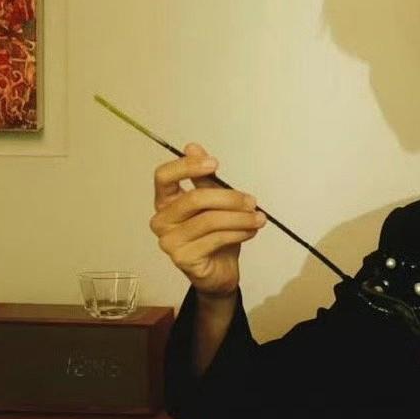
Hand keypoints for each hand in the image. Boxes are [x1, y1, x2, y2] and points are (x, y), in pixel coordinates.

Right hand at [150, 142, 266, 298]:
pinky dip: (238, 233)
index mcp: (166, 202)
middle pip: (195, 199)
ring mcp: (169, 242)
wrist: (219, 272)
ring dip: (240, 217)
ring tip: (258, 218)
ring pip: (209, 220)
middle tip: (252, 200)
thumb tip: (192, 146)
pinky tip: (251, 231)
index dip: (187, 166)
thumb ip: (204, 178)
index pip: (164, 176)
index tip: (214, 163)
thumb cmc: (215, 235)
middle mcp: (161, 220)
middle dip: (229, 198)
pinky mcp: (183, 258)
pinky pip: (215, 239)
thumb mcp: (214, 203)